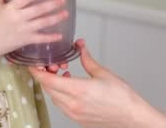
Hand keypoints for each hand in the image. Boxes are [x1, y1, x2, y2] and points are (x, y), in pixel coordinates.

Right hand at [0, 0, 67, 55]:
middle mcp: (18, 18)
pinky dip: (51, 37)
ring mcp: (23, 29)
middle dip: (51, 4)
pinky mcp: (26, 40)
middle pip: (37, 10)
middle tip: (62, 0)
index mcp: (11, 8)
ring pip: (42, 23)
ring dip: (55, 18)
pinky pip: (40, 39)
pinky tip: (60, 35)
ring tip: (65, 13)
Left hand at [30, 40, 165, 127]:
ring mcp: (74, 114)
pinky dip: (60, 94)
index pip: (48, 80)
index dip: (37, 71)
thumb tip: (80, 47)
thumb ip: (87, 59)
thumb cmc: (122, 98)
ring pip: (54, 97)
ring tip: (64, 74)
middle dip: (46, 75)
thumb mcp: (103, 73)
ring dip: (53, 85)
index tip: (33, 63)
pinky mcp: (77, 119)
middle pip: (48, 88)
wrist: (132, 117)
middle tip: (52, 64)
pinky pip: (61, 105)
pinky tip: (70, 86)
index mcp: (78, 90)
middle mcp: (73, 104)